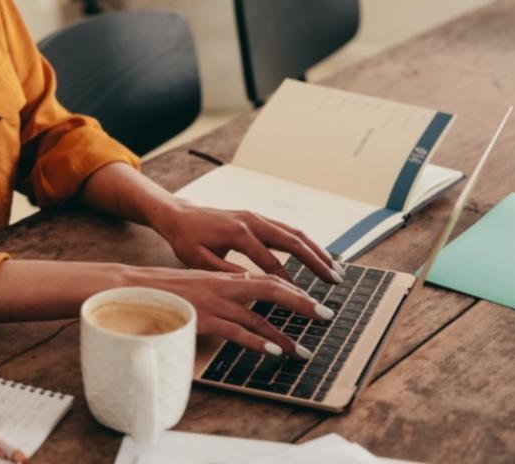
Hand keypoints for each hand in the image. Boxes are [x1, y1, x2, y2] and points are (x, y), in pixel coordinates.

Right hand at [135, 267, 334, 358]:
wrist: (130, 288)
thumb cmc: (163, 291)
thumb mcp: (197, 284)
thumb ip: (221, 289)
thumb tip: (245, 297)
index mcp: (222, 277)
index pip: (266, 279)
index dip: (293, 291)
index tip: (313, 302)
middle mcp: (222, 286)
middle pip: (272, 290)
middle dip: (302, 304)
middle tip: (326, 316)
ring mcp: (213, 303)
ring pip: (258, 318)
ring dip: (284, 336)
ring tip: (302, 352)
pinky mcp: (202, 320)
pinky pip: (236, 332)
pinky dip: (257, 342)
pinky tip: (273, 351)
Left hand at [153, 201, 343, 284]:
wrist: (178, 215)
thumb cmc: (185, 239)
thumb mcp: (198, 259)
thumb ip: (225, 271)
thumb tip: (251, 284)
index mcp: (237, 233)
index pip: (270, 262)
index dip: (288, 282)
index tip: (303, 300)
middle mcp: (251, 221)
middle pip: (292, 242)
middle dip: (316, 262)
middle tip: (335, 280)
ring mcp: (256, 217)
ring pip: (294, 233)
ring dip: (317, 250)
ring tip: (335, 269)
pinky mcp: (257, 217)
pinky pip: (287, 229)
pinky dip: (305, 242)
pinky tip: (317, 255)